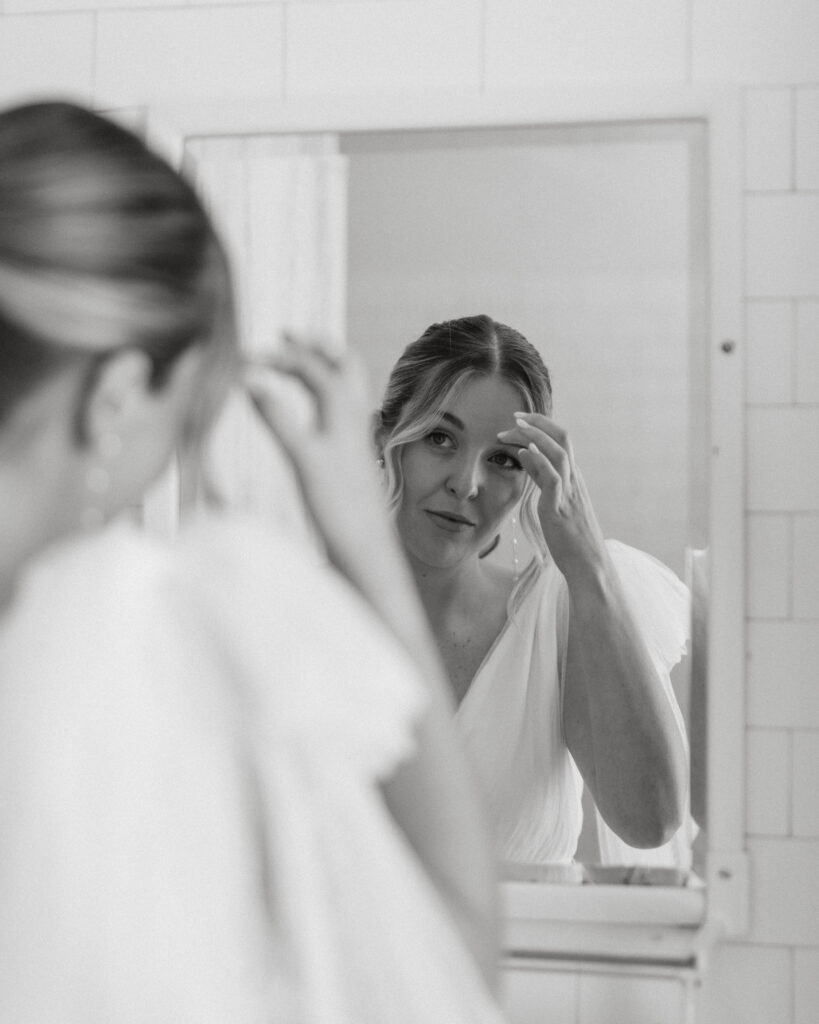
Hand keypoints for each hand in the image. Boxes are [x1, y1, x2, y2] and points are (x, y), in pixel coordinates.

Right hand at [243, 334, 386, 564]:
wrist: (365, 551)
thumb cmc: (338, 508)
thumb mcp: (302, 459)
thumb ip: (277, 418)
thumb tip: (250, 378)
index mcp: (344, 413)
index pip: (313, 367)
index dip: (279, 356)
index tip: (244, 356)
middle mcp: (355, 420)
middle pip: (343, 365)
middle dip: (315, 346)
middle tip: (286, 336)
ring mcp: (356, 439)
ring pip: (347, 387)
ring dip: (324, 368)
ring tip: (297, 362)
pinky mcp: (352, 459)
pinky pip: (342, 412)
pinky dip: (324, 397)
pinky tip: (310, 412)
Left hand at [497, 411, 606, 580]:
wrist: (588, 564)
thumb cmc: (570, 536)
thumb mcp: (552, 498)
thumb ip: (540, 477)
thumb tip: (524, 454)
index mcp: (573, 477)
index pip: (560, 441)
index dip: (541, 426)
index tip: (518, 420)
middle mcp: (574, 480)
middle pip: (563, 438)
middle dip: (539, 422)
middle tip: (514, 416)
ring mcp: (570, 492)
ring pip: (559, 453)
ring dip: (536, 436)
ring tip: (514, 428)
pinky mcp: (561, 508)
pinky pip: (553, 478)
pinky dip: (541, 462)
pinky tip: (525, 452)